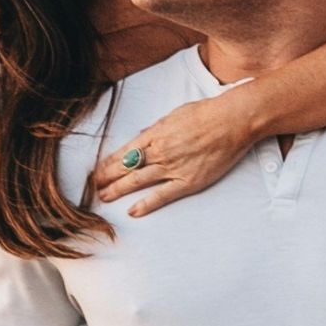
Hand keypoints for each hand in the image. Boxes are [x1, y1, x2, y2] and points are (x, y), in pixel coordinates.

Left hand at [91, 97, 253, 216]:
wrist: (232, 122)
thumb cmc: (206, 114)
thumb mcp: (174, 115)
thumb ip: (156, 129)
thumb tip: (142, 136)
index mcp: (154, 135)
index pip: (124, 152)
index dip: (108, 162)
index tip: (98, 170)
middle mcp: (159, 152)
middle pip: (125, 167)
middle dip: (107, 177)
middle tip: (93, 187)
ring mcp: (172, 168)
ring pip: (137, 181)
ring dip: (118, 190)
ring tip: (104, 197)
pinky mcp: (187, 182)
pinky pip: (162, 196)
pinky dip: (146, 204)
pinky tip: (132, 211)